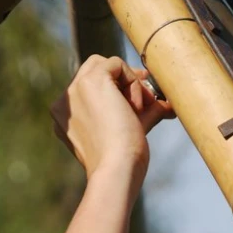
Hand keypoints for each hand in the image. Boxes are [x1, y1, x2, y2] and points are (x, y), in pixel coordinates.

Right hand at [51, 55, 173, 178]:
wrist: (117, 167)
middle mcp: (64, 103)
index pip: (89, 89)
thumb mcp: (130, 129)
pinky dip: (133, 81)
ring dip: (129, 82)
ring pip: (104, 65)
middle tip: (146, 96)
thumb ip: (143, 113)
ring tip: (140, 108)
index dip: (116, 89)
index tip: (139, 100)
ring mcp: (74, 91)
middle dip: (123, 79)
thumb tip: (168, 106)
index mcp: (66, 118)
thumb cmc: (124, 159)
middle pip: (93, 71)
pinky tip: (136, 107)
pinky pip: (116, 64)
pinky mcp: (90, 80)